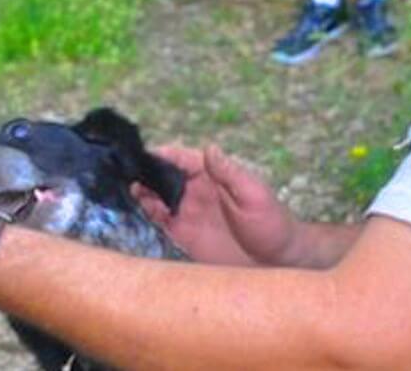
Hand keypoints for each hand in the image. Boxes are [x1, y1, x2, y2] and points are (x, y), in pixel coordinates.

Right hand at [135, 145, 300, 265]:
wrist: (278, 262)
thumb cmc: (272, 225)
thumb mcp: (254, 196)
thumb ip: (230, 174)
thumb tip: (209, 147)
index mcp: (214, 176)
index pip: (183, 159)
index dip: (164, 154)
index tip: (146, 154)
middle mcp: (197, 192)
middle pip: (165, 175)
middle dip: (147, 171)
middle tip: (131, 171)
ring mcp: (189, 212)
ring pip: (158, 195)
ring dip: (144, 189)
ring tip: (134, 187)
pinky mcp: (184, 234)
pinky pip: (161, 219)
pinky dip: (149, 211)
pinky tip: (143, 206)